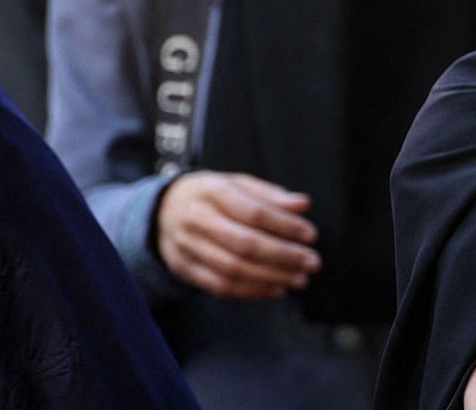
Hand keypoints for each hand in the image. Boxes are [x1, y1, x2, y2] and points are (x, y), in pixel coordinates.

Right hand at [155, 170, 320, 298]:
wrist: (164, 208)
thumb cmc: (213, 195)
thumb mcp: (238, 184)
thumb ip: (270, 195)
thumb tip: (303, 205)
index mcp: (212, 192)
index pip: (253, 212)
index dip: (285, 226)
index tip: (310, 235)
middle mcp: (195, 220)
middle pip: (243, 244)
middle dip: (283, 256)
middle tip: (311, 262)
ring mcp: (186, 247)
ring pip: (232, 269)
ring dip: (271, 278)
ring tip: (299, 279)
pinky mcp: (184, 268)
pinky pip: (219, 286)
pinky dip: (251, 291)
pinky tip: (276, 289)